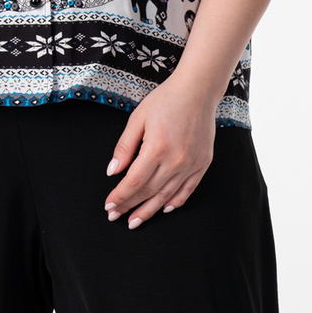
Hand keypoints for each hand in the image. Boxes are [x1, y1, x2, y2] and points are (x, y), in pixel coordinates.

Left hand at [103, 75, 217, 227]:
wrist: (198, 90)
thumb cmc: (165, 100)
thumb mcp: (138, 118)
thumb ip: (125, 146)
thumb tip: (113, 171)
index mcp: (157, 147)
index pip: (134, 182)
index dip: (120, 197)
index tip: (108, 206)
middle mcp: (176, 160)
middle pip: (149, 191)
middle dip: (130, 206)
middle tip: (116, 217)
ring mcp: (191, 164)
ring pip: (167, 196)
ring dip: (150, 210)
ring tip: (135, 221)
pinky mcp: (203, 163)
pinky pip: (188, 190)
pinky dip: (176, 202)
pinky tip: (164, 209)